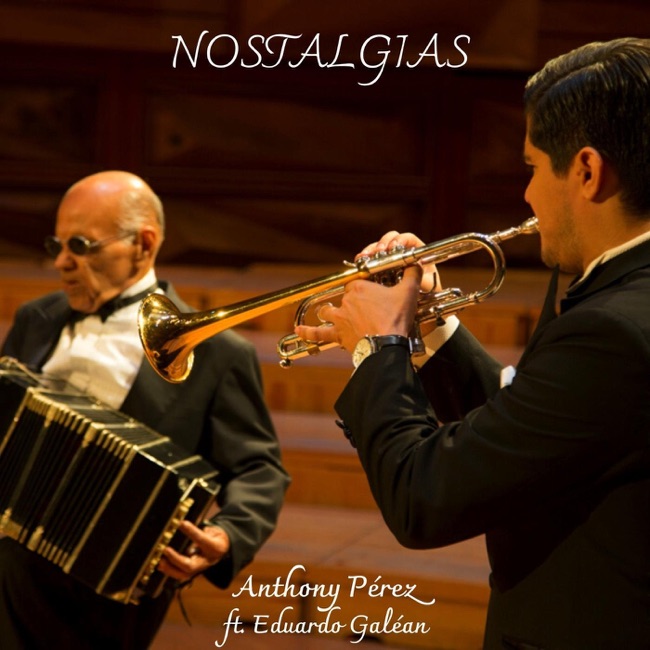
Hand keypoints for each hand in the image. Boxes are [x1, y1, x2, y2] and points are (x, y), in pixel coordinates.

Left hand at [157, 522, 230, 581]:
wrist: (221, 549)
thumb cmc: (215, 538)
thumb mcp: (213, 531)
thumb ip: (198, 530)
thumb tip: (181, 524)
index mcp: (215, 548)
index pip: (202, 540)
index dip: (192, 532)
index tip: (182, 523)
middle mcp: (206, 561)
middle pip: (190, 566)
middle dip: (176, 559)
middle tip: (166, 549)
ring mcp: (199, 569)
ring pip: (183, 574)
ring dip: (169, 568)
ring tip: (159, 562)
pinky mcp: (192, 572)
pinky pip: (180, 574)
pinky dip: (169, 570)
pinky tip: (160, 566)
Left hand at [295, 264, 422, 353]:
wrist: (386, 345)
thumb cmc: (395, 319)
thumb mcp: (408, 293)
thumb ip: (412, 276)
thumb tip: (416, 265)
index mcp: (361, 287)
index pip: (359, 282)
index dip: (367, 287)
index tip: (375, 291)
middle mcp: (347, 300)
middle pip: (347, 296)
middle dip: (355, 301)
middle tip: (368, 308)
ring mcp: (340, 318)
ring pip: (330, 310)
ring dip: (331, 311)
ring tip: (333, 313)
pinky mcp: (338, 334)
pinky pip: (319, 333)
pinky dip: (308, 332)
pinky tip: (299, 331)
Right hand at [357, 230, 439, 293]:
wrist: (418, 306)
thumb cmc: (426, 294)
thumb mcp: (428, 286)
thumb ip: (423, 277)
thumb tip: (415, 269)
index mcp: (417, 252)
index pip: (408, 239)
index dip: (400, 240)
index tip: (393, 247)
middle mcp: (402, 253)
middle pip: (391, 239)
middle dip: (383, 242)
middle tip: (379, 251)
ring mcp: (388, 260)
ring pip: (377, 248)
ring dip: (370, 249)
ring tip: (365, 256)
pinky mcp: (377, 268)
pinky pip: (369, 259)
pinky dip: (363, 259)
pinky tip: (359, 262)